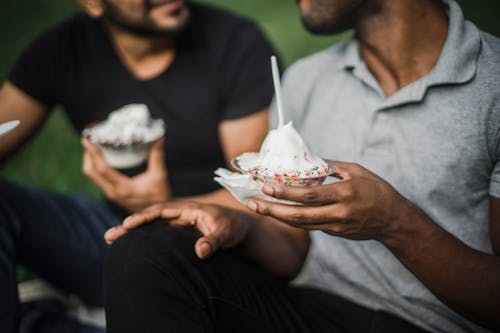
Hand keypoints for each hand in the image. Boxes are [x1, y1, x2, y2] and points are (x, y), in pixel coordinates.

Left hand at [82, 137, 170, 212]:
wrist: (158, 215)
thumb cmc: (159, 196)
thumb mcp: (159, 175)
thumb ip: (156, 156)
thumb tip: (157, 137)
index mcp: (123, 188)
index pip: (102, 169)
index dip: (93, 153)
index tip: (87, 140)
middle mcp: (113, 192)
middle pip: (90, 172)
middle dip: (87, 154)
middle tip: (88, 138)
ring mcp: (111, 194)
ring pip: (92, 176)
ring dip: (90, 160)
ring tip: (93, 144)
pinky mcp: (112, 194)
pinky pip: (98, 178)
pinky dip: (96, 165)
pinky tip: (101, 156)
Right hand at [104, 202, 250, 258]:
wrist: (240, 228)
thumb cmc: (233, 228)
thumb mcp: (225, 233)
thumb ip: (213, 241)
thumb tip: (200, 252)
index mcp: (188, 209)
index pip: (161, 211)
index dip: (143, 217)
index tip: (127, 225)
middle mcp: (180, 214)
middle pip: (150, 218)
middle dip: (130, 226)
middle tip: (109, 236)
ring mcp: (178, 224)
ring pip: (151, 227)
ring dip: (133, 232)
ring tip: (111, 241)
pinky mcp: (179, 233)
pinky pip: (158, 234)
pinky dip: (144, 238)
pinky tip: (131, 247)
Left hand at [246, 162, 417, 243]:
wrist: (393, 220)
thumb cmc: (376, 190)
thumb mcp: (356, 170)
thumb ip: (331, 166)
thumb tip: (307, 160)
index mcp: (344, 193)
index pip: (309, 195)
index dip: (286, 192)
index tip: (266, 186)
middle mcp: (338, 213)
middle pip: (299, 215)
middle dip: (273, 210)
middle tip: (252, 203)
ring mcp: (335, 226)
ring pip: (301, 224)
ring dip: (277, 217)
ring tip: (258, 208)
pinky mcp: (334, 232)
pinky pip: (309, 226)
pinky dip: (292, 219)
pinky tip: (277, 212)